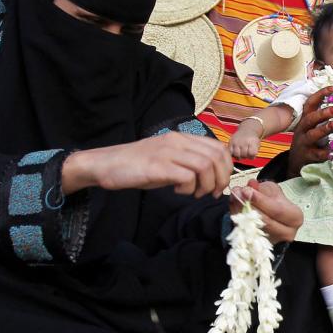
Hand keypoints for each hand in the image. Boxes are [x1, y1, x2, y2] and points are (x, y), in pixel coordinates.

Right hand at [62, 132, 231, 197]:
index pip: (218, 147)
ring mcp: (167, 152)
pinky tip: (178, 191)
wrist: (107, 164)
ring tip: (195, 193)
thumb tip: (212, 176)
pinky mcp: (157, 166)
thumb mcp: (168, 159)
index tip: (219, 183)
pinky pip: (186, 176)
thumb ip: (189, 162)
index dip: (226, 167)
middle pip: (216, 156)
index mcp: (182, 138)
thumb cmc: (138, 165)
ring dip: (206, 185)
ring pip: (205, 165)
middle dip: (221, 178)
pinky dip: (189, 187)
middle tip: (212, 192)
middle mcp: (177, 141)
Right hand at [229, 122, 262, 159]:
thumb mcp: (257, 145)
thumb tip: (251, 157)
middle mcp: (244, 141)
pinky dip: (233, 154)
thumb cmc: (252, 141)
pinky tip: (236, 152)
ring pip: (236, 155)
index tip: (251, 154)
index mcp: (252, 142)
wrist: (246, 131)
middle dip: (245, 156)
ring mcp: (236, 142)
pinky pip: (230, 152)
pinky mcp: (230, 142)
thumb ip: (255, 152)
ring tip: (241, 154)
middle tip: (246, 154)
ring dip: (239, 157)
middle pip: (244, 155)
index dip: (252, 156)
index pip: (252, 153)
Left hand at [230, 179, 301, 243]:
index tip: (246, 190)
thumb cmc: (275, 203)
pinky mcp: (260, 245)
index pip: (277, 210)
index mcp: (295, 218)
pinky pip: (246, 232)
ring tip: (234, 197)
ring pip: (253, 227)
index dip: (260, 200)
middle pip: (264, 221)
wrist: (271, 216)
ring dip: (240, 211)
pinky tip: (233, 207)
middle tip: (237, 193)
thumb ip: (262, 188)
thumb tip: (250, 185)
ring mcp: (273, 241)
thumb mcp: (272, 191)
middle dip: (248, 205)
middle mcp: (287, 233)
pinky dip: (237, 218)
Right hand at [286, 85, 332, 176]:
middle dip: (323, 113)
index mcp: (306, 120)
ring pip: (312, 135)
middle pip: (310, 119)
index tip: (332, 88)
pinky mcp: (307, 156)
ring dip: (323, 130)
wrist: (296, 163)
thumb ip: (322, 118)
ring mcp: (304, 143)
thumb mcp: (311, 127)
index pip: (311, 104)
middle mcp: (303, 130)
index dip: (320, 95)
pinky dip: (325, 153)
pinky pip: (316, 154)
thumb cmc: (309, 141)